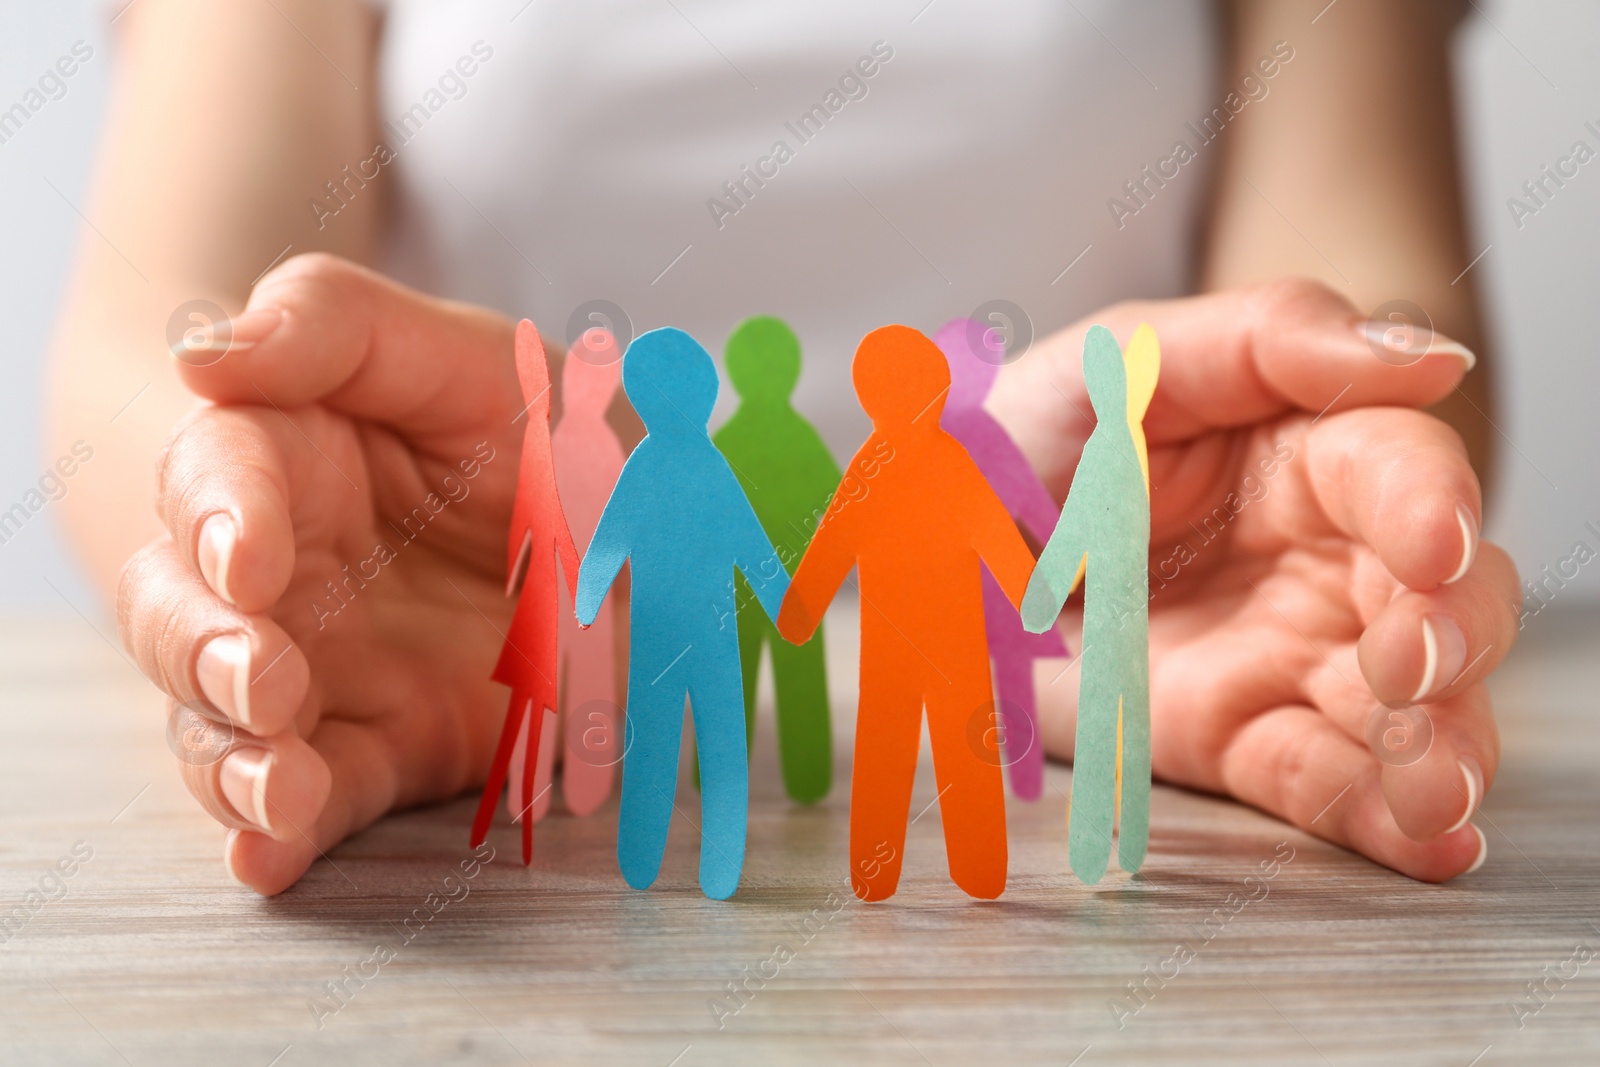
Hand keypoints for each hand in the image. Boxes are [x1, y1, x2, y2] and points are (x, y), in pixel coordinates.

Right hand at [118, 254, 528, 893]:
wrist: (633, 529)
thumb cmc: (535, 424)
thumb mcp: (467, 356)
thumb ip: (335, 327)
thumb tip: (199, 353)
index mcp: (291, 457)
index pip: (219, 476)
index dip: (222, 516)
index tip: (252, 556)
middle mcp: (282, 572)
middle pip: (183, 610)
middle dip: (206, 649)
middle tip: (264, 679)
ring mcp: (320, 668)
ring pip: (222, 719)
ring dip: (233, 759)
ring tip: (276, 790)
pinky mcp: (377, 747)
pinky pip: (313, 796)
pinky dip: (282, 832)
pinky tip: (268, 854)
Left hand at [989, 279, 1516, 880]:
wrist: (944, 546)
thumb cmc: (1042, 433)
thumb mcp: (1124, 361)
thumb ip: (1269, 336)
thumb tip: (1430, 358)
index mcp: (1308, 453)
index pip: (1400, 472)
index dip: (1428, 504)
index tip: (1429, 545)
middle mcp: (1328, 559)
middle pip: (1443, 598)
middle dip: (1453, 634)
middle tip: (1414, 664)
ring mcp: (1292, 655)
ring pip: (1412, 708)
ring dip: (1444, 748)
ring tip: (1439, 790)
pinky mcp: (1243, 737)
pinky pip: (1327, 782)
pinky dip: (1384, 820)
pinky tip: (1430, 843)